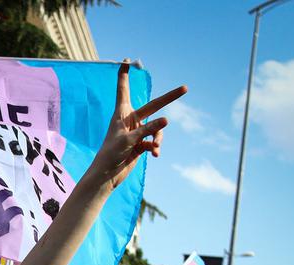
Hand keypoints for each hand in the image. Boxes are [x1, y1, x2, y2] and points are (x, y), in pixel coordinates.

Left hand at [89, 61, 186, 188]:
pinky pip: (155, 141)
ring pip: (157, 128)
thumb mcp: (129, 140)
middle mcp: (130, 120)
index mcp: (121, 113)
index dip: (124, 75)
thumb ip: (147, 129)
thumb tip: (167, 120)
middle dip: (170, 98)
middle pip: (154, 105)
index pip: (123, 89)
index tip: (126, 60)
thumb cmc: (111, 154)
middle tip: (186, 88)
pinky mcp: (141, 144)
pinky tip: (155, 154)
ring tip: (156, 146)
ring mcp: (137, 132)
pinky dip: (156, 147)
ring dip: (159, 136)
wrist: (107, 175)